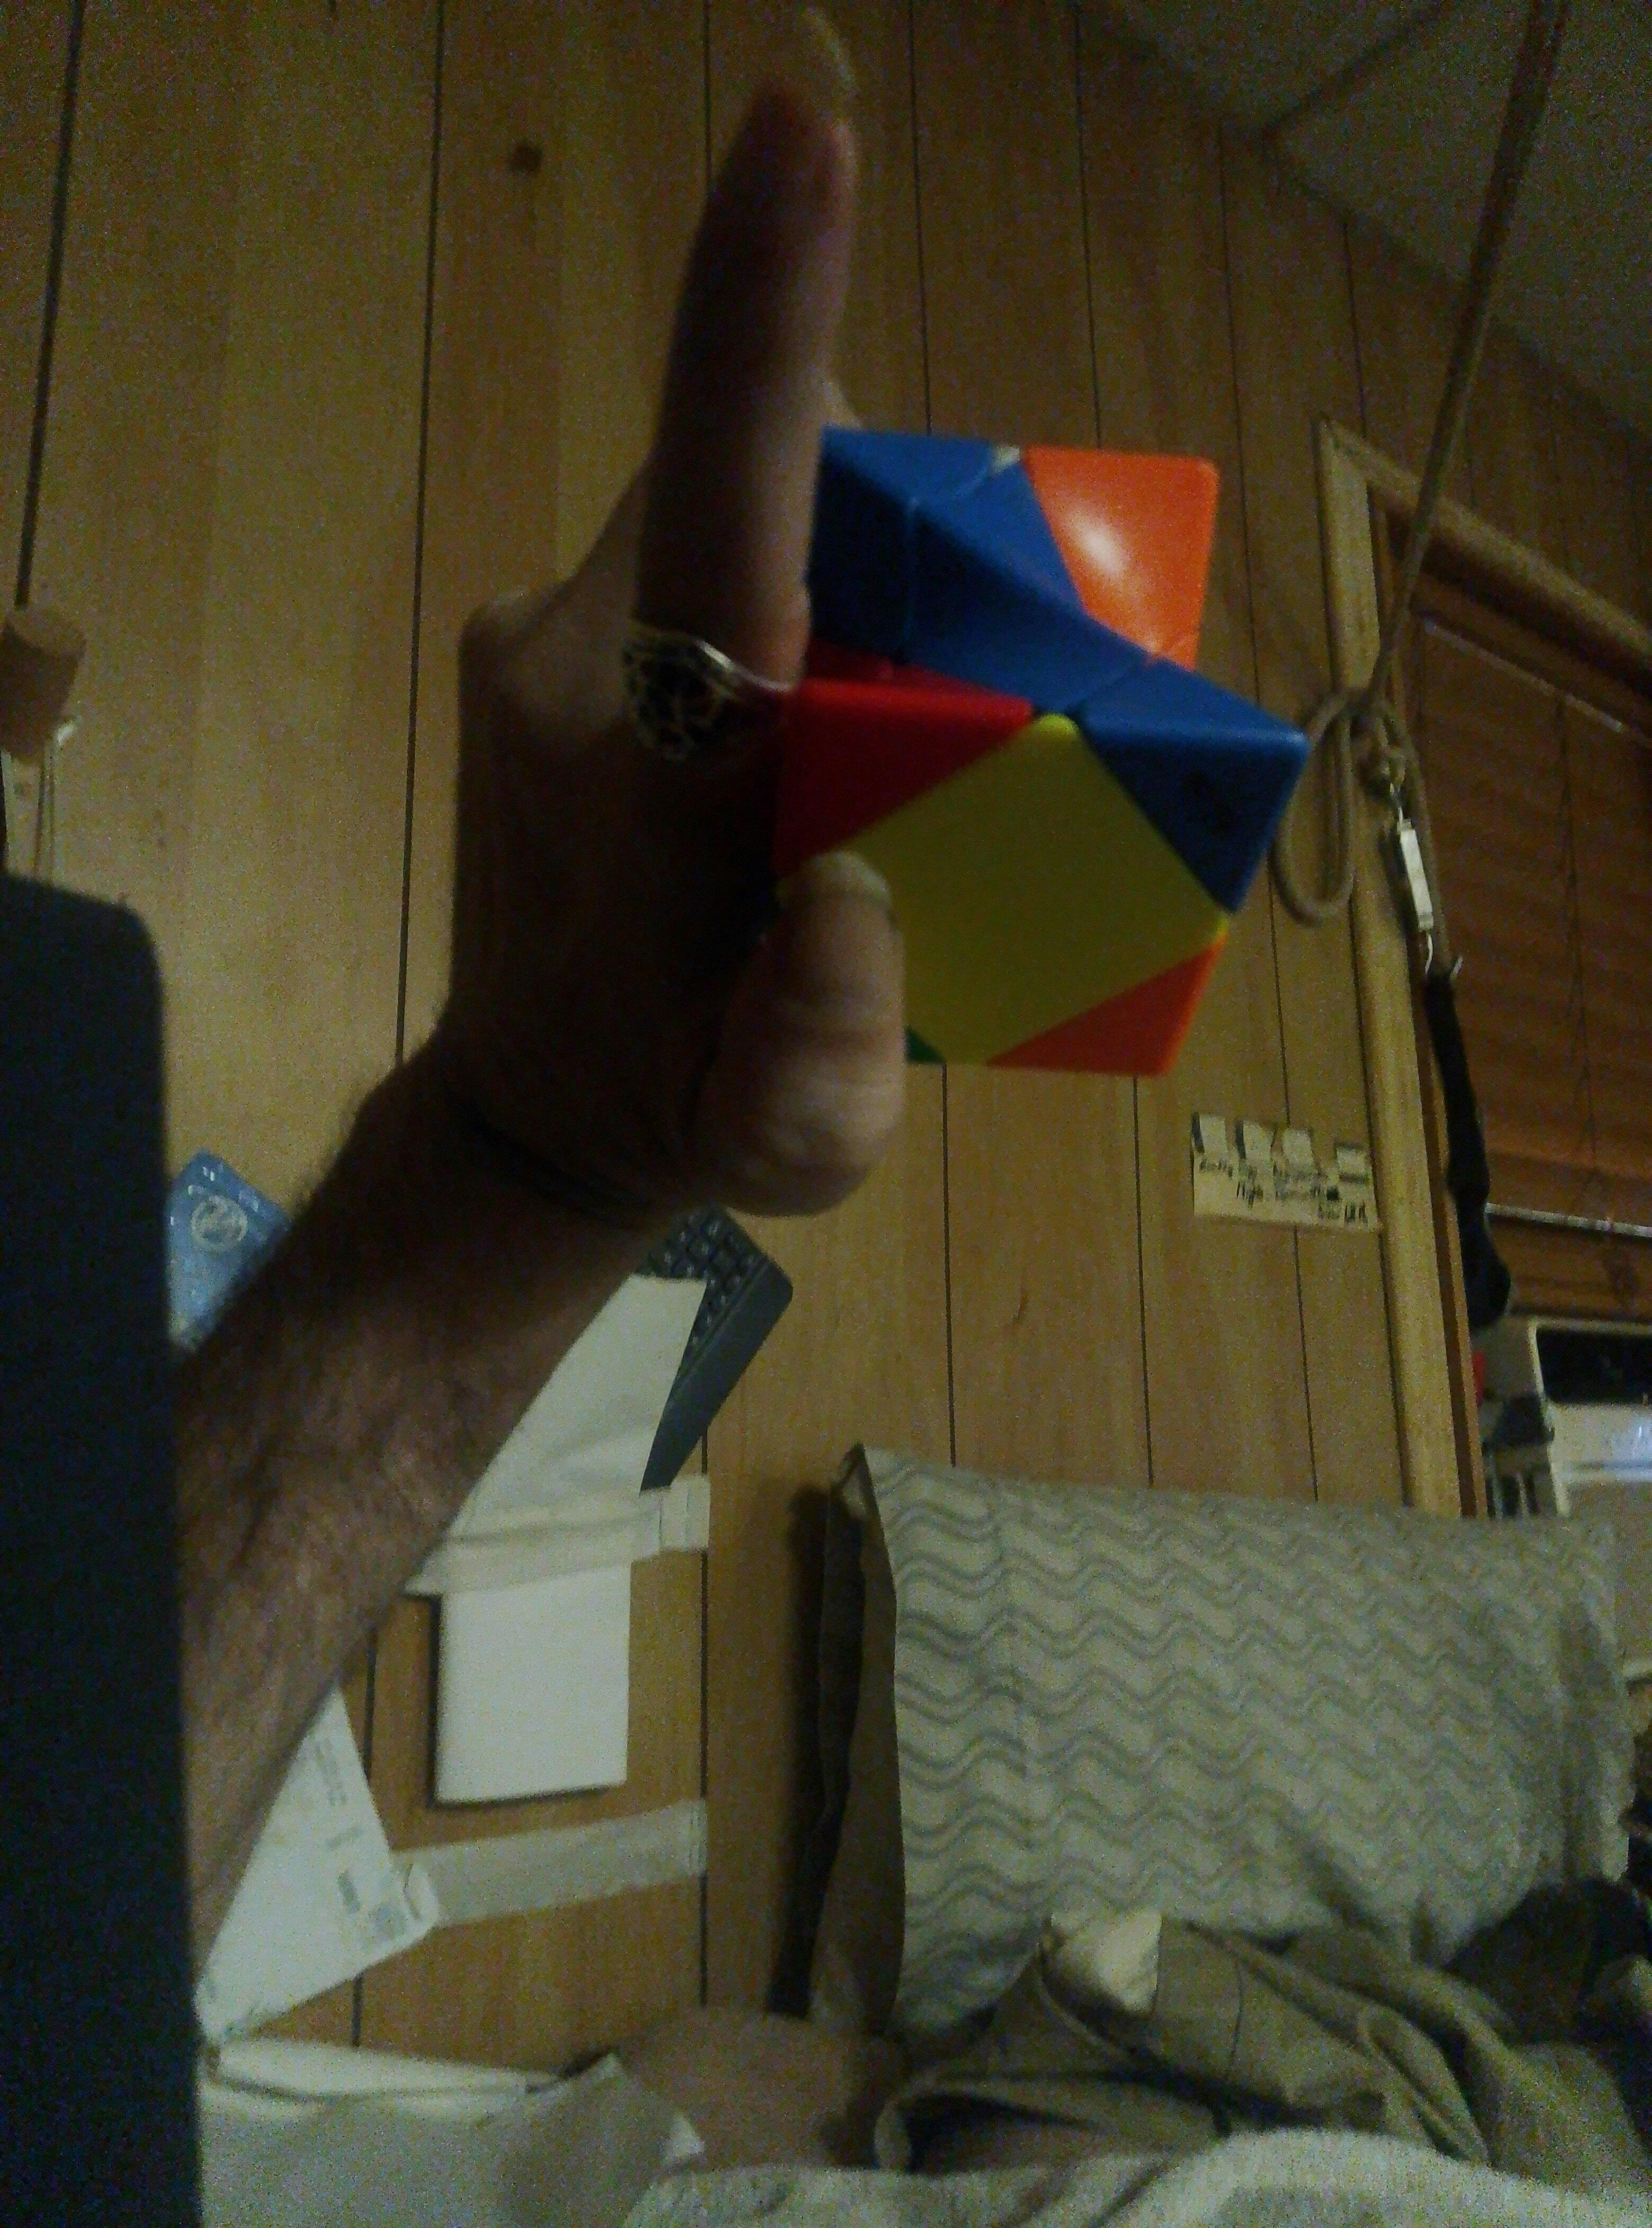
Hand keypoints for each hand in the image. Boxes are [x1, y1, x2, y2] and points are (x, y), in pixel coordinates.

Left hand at [439, 85, 904, 1222]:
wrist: (528, 1106)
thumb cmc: (672, 1114)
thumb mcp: (784, 1147)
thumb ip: (827, 1054)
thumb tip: (857, 888)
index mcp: (656, 760)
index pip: (718, 504)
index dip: (765, 314)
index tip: (800, 125)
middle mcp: (572, 653)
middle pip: (757, 480)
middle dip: (878, 525)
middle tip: (963, 669)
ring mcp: (536, 634)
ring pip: (727, 506)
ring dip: (829, 567)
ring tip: (876, 727)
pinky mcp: (535, 638)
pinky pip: (694, 550)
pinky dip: (776, 595)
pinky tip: (801, 721)